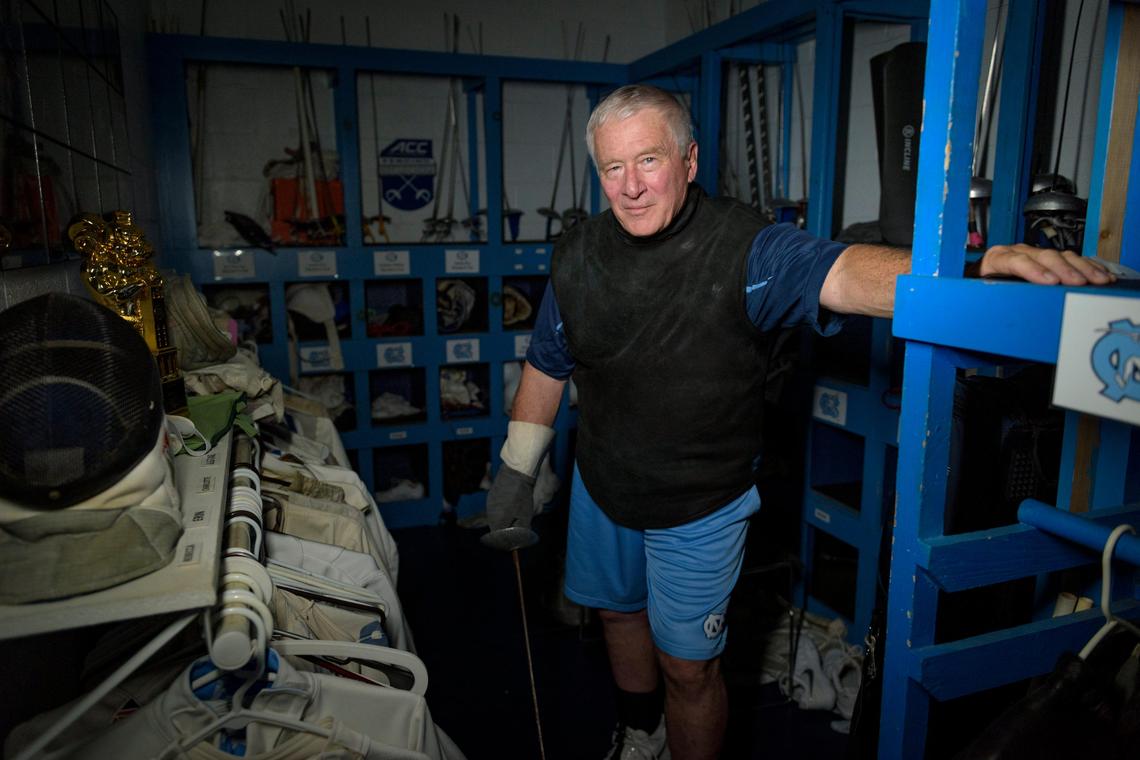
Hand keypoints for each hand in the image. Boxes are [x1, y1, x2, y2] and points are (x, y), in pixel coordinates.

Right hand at [479, 464, 538, 550]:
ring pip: (494, 517)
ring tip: (514, 514)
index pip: (497, 537)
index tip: (512, 541)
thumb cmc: (522, 496)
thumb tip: (518, 541)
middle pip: (495, 528)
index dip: (505, 541)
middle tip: (515, 528)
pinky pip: (494, 507)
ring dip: (503, 519)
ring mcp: (489, 503)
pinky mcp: (491, 495)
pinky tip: (511, 504)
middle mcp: (490, 513)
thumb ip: (521, 531)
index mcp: (497, 521)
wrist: (516, 473)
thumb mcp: (525, 516)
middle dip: (504, 530)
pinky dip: (502, 510)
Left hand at [979, 244, 1115, 285]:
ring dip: (1082, 268)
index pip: (1015, 260)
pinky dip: (1088, 267)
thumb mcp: (984, 292)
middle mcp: (1017, 251)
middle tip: (1079, 282)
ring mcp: (1035, 253)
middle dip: (1064, 269)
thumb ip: (996, 298)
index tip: (1050, 281)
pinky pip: (1071, 258)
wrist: (981, 276)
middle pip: (1044, 256)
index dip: (1033, 270)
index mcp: (997, 258)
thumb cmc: (983, 286)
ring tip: (1098, 280)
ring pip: (1061, 256)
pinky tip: (1100, 274)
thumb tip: (1010, 313)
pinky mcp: (1048, 258)